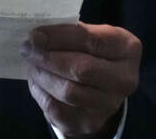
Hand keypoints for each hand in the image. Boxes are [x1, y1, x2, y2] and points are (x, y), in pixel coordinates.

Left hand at [21, 22, 140, 137]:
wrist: (104, 91)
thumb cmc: (95, 54)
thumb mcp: (93, 36)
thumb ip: (70, 32)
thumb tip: (38, 36)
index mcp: (127, 49)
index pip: (89, 39)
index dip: (58, 36)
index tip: (35, 34)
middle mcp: (125, 79)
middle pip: (80, 69)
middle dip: (48, 58)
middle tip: (27, 49)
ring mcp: (109, 104)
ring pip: (68, 91)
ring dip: (42, 75)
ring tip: (31, 64)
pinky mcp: (90, 122)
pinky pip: (57, 108)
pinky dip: (40, 92)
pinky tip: (37, 80)